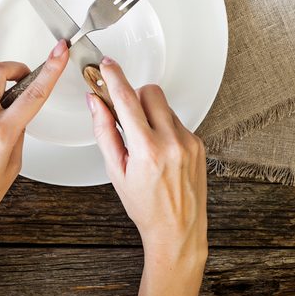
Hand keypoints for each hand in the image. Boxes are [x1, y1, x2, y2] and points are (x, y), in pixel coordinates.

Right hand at [86, 57, 206, 295]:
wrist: (177, 230)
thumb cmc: (145, 207)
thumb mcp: (116, 171)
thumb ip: (104, 132)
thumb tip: (96, 103)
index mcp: (147, 149)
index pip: (127, 99)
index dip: (114, 77)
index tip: (107, 66)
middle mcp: (172, 142)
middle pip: (151, 92)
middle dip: (135, 96)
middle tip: (126, 114)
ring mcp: (189, 142)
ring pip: (164, 106)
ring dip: (150, 113)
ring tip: (144, 140)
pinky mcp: (199, 144)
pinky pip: (177, 121)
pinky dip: (164, 127)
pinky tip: (159, 149)